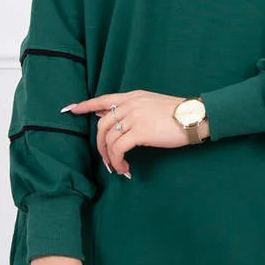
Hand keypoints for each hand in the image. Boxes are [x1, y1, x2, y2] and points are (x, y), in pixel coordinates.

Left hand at [61, 91, 191, 176]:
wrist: (194, 116)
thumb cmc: (177, 114)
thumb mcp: (151, 105)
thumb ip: (133, 109)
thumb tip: (113, 118)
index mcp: (132, 97)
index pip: (103, 99)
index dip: (85, 105)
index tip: (71, 110)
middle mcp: (130, 105)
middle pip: (102, 125)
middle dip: (100, 146)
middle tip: (106, 160)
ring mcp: (134, 117)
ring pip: (109, 139)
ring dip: (110, 157)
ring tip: (118, 167)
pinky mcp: (140, 132)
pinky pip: (119, 149)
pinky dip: (118, 161)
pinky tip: (125, 167)